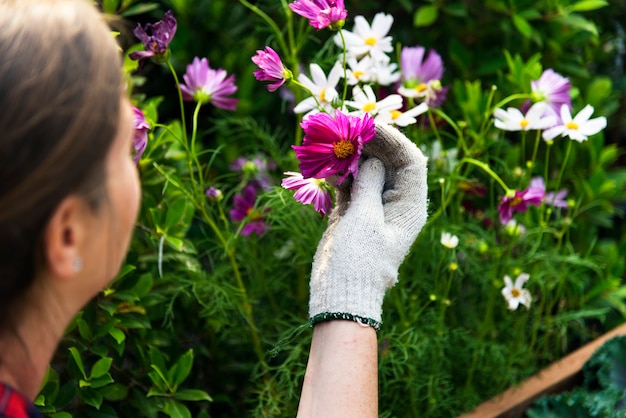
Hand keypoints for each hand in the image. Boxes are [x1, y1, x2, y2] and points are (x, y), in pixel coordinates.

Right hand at [309, 122, 427, 328]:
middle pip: (389, 162)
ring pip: (367, 171)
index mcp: (410, 206)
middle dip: (369, 143)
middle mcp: (395, 203)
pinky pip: (350, 184)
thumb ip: (368, 184)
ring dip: (351, 155)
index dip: (393, 139)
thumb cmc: (358, 261)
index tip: (370, 126)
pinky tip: (326, 162)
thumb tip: (370, 160)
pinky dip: (339, 172)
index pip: (411, 161)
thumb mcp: (364, 219)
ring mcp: (373, 208)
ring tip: (333, 139)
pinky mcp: (353, 213)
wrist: (339, 295)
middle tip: (346, 127)